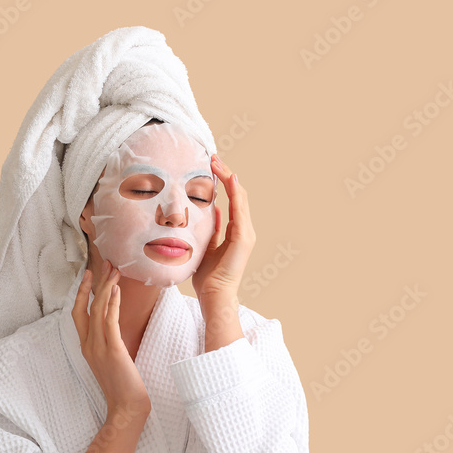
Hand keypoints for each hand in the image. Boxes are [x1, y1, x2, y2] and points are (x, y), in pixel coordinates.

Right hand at [71, 260, 151, 420]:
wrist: (126, 408)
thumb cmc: (123, 387)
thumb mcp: (112, 361)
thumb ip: (109, 344)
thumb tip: (115, 327)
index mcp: (86, 347)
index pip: (79, 314)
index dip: (82, 293)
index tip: (90, 275)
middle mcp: (88, 345)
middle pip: (84, 307)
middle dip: (92, 284)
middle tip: (102, 264)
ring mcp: (98, 348)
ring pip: (97, 310)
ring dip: (106, 287)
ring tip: (114, 270)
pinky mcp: (112, 350)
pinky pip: (109, 321)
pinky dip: (112, 303)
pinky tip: (117, 289)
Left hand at [192, 154, 255, 304]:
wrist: (214, 295)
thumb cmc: (207, 276)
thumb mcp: (206, 245)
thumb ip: (211, 228)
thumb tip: (211, 210)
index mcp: (236, 231)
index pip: (231, 200)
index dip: (223, 181)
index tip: (211, 166)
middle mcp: (244, 230)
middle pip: (237, 195)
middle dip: (226, 174)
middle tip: (213, 158)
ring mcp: (246, 234)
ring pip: (240, 198)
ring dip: (229, 178)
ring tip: (217, 163)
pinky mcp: (243, 239)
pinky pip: (240, 211)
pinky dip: (235, 193)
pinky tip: (230, 179)